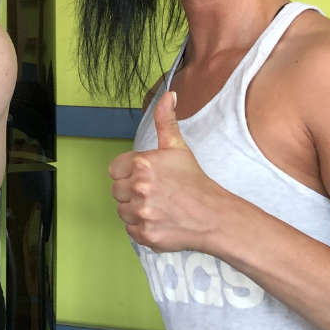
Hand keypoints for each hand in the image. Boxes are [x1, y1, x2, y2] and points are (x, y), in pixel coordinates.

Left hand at [109, 92, 227, 253]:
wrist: (214, 215)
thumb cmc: (195, 181)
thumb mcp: (178, 147)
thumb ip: (166, 120)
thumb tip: (168, 95)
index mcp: (142, 164)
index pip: (114, 170)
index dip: (128, 173)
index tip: (146, 177)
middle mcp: (139, 187)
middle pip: (117, 191)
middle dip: (132, 192)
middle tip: (156, 193)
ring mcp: (142, 212)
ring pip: (122, 211)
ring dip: (135, 210)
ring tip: (158, 206)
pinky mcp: (145, 234)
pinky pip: (130, 230)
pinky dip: (142, 228)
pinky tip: (159, 220)